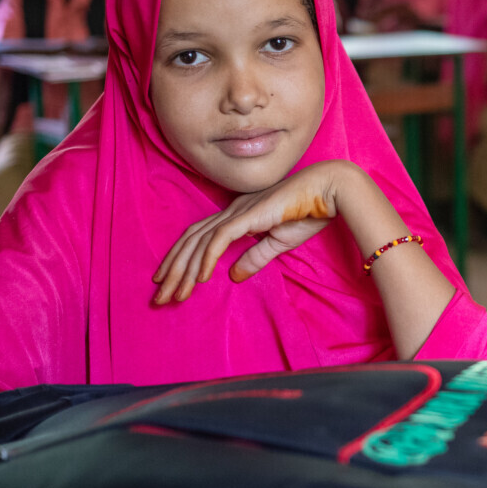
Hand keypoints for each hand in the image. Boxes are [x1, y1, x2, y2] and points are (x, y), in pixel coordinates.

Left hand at [152, 161, 348, 303]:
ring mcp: (238, 212)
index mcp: (237, 215)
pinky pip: (220, 239)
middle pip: (191, 241)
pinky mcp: (249, 216)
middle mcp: (231, 212)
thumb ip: (255, 258)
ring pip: (200, 242)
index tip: (169, 282)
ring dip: (184, 270)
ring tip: (173, 294)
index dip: (181, 259)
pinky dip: (207, 258)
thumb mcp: (278, 243)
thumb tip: (233, 276)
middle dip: (173, 270)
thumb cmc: (308, 212)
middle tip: (159, 297)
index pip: (199, 237)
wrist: (327, 190)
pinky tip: (199, 278)